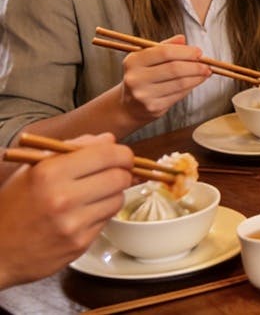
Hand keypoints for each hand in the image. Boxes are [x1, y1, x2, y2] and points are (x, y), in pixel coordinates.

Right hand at [0, 133, 132, 288]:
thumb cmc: (13, 206)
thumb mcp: (33, 168)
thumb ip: (72, 148)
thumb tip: (108, 140)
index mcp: (49, 172)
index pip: (108, 154)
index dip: (121, 153)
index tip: (121, 156)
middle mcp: (62, 197)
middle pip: (120, 176)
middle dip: (121, 173)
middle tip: (113, 174)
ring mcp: (72, 223)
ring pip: (118, 199)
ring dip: (112, 194)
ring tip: (93, 195)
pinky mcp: (79, 244)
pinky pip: (106, 220)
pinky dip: (101, 214)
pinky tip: (83, 214)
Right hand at [118, 35, 210, 124]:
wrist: (129, 106)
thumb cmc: (143, 77)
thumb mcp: (147, 58)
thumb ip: (164, 47)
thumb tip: (182, 38)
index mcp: (133, 61)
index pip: (164, 52)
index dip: (185, 52)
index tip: (199, 52)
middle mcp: (136, 78)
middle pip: (174, 68)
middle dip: (195, 66)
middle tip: (206, 64)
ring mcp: (143, 94)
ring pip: (179, 83)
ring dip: (197, 77)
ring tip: (205, 73)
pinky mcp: (153, 107)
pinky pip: (179, 95)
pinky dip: (191, 87)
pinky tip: (196, 82)